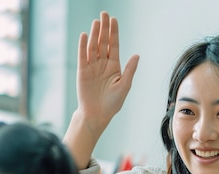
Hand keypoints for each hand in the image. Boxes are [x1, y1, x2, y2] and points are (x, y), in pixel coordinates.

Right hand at [76, 11, 138, 136]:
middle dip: (104, 28)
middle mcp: (102, 64)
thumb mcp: (124, 86)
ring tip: (96, 22)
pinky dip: (83, 46)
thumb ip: (130, 70)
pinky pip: (82, 56)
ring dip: (95, 34)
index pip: (114, 45)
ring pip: (93, 47)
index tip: (113, 20)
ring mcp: (92, 67)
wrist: (97, 114)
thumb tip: (137, 55)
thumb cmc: (112, 103)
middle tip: (104, 14)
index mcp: (114, 66)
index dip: (114, 32)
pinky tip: (85, 36)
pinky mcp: (82, 71)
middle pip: (103, 42)